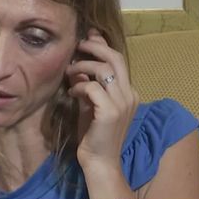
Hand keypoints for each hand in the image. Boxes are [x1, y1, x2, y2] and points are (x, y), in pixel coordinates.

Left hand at [66, 28, 138, 169]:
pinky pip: (92, 87)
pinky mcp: (110, 112)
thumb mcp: (90, 106)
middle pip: (115, 58)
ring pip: (103, 69)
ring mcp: (122, 103)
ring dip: (82, 67)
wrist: (100, 162)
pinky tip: (71, 94)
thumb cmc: (94, 136)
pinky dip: (79, 87)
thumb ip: (88, 87)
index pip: (118, 61)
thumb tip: (78, 67)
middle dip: (95, 47)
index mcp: (128, 93)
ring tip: (69, 72)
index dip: (103, 46)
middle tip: (79, 44)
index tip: (89, 36)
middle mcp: (129, 95)